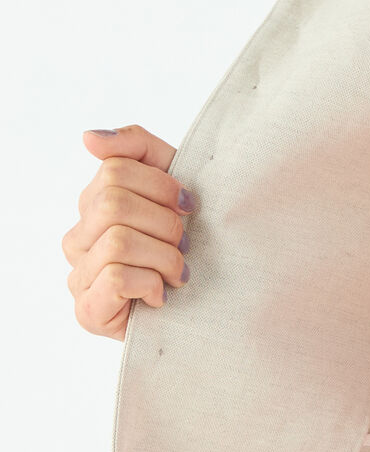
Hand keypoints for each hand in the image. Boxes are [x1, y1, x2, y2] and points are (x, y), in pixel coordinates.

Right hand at [63, 123, 197, 341]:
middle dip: (166, 225)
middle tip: (186, 247)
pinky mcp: (87, 311)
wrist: (207, 313)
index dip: (162, 186)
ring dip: (165, 259)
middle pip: (114, 205)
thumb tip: (89, 138)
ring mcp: (78, 276)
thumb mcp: (173, 190)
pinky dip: (151, 284)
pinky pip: (115, 278)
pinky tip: (161, 296)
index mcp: (94, 205)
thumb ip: (137, 150)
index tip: (189, 208)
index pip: (116, 170)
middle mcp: (78, 239)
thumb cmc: (191, 250)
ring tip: (179, 275)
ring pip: (118, 242)